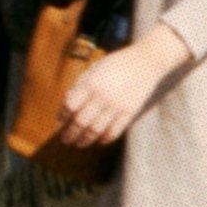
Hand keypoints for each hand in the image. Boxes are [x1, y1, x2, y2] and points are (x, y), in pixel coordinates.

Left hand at [54, 23, 187, 148]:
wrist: (146, 62)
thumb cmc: (117, 64)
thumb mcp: (95, 68)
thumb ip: (81, 85)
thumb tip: (68, 104)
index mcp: (91, 83)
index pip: (70, 104)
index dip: (63, 115)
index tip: (60, 121)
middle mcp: (102, 96)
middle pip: (81, 121)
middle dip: (71, 133)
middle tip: (65, 140)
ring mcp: (116, 105)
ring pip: (96, 129)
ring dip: (86, 139)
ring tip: (79, 144)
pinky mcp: (129, 112)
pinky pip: (115, 130)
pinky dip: (106, 138)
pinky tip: (100, 141)